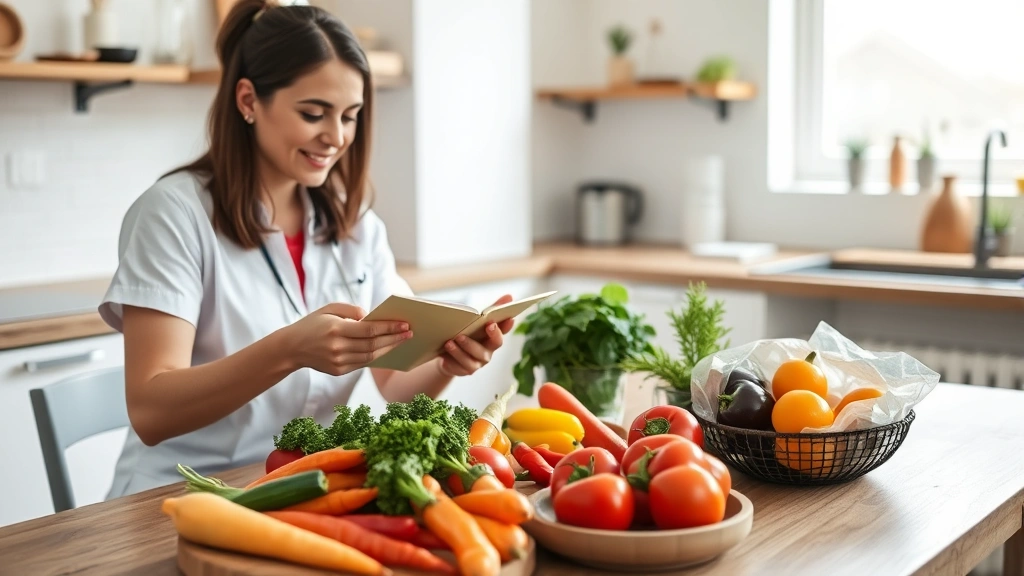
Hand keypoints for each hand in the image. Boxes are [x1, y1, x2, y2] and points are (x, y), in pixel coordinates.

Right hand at [282, 303, 411, 375]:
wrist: (291, 348)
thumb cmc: (312, 324)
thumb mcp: (329, 309)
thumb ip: (352, 311)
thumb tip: (372, 318)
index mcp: (335, 329)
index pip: (369, 330)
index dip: (389, 328)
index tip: (405, 324)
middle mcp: (337, 347)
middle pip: (373, 345)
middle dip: (394, 339)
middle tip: (409, 333)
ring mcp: (338, 362)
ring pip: (370, 357)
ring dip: (388, 349)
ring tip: (401, 341)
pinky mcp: (338, 371)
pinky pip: (362, 364)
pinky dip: (375, 357)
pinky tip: (385, 350)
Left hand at [437, 294, 514, 377]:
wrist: (445, 353)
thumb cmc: (464, 332)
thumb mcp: (474, 320)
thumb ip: (491, 309)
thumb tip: (510, 296)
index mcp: (492, 337)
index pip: (503, 330)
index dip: (507, 325)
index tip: (508, 317)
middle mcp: (488, 351)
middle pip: (494, 345)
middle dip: (486, 337)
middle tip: (473, 329)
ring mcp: (477, 363)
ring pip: (473, 359)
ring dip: (461, 351)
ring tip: (450, 342)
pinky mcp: (464, 371)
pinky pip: (459, 368)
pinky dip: (451, 361)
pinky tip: (444, 355)